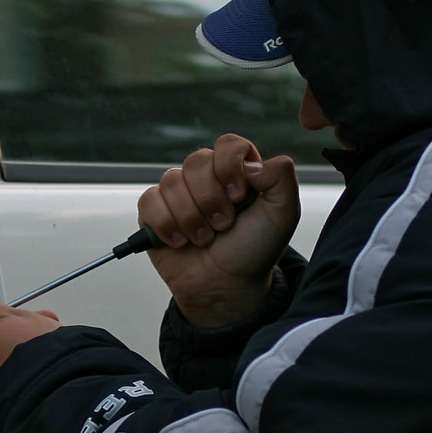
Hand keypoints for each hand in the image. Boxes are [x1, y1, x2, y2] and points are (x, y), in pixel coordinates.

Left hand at [0, 286, 60, 416]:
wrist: (58, 393)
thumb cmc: (37, 353)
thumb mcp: (14, 317)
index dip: (8, 333)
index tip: (25, 333)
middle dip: (12, 355)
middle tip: (38, 350)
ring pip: (0, 383)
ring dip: (18, 376)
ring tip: (45, 370)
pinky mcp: (0, 421)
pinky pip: (9, 403)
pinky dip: (21, 396)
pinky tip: (41, 388)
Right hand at [139, 135, 298, 327]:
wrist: (226, 287)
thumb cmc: (253, 251)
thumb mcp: (282, 215)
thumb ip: (282, 179)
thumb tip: (255, 162)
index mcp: (238, 171)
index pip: (228, 145)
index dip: (230, 168)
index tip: (239, 198)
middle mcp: (207, 177)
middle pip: (196, 161)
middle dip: (210, 200)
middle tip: (223, 225)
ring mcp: (178, 193)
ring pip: (171, 181)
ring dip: (191, 218)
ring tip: (204, 239)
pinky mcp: (154, 212)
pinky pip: (149, 201)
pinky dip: (165, 225)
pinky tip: (180, 242)